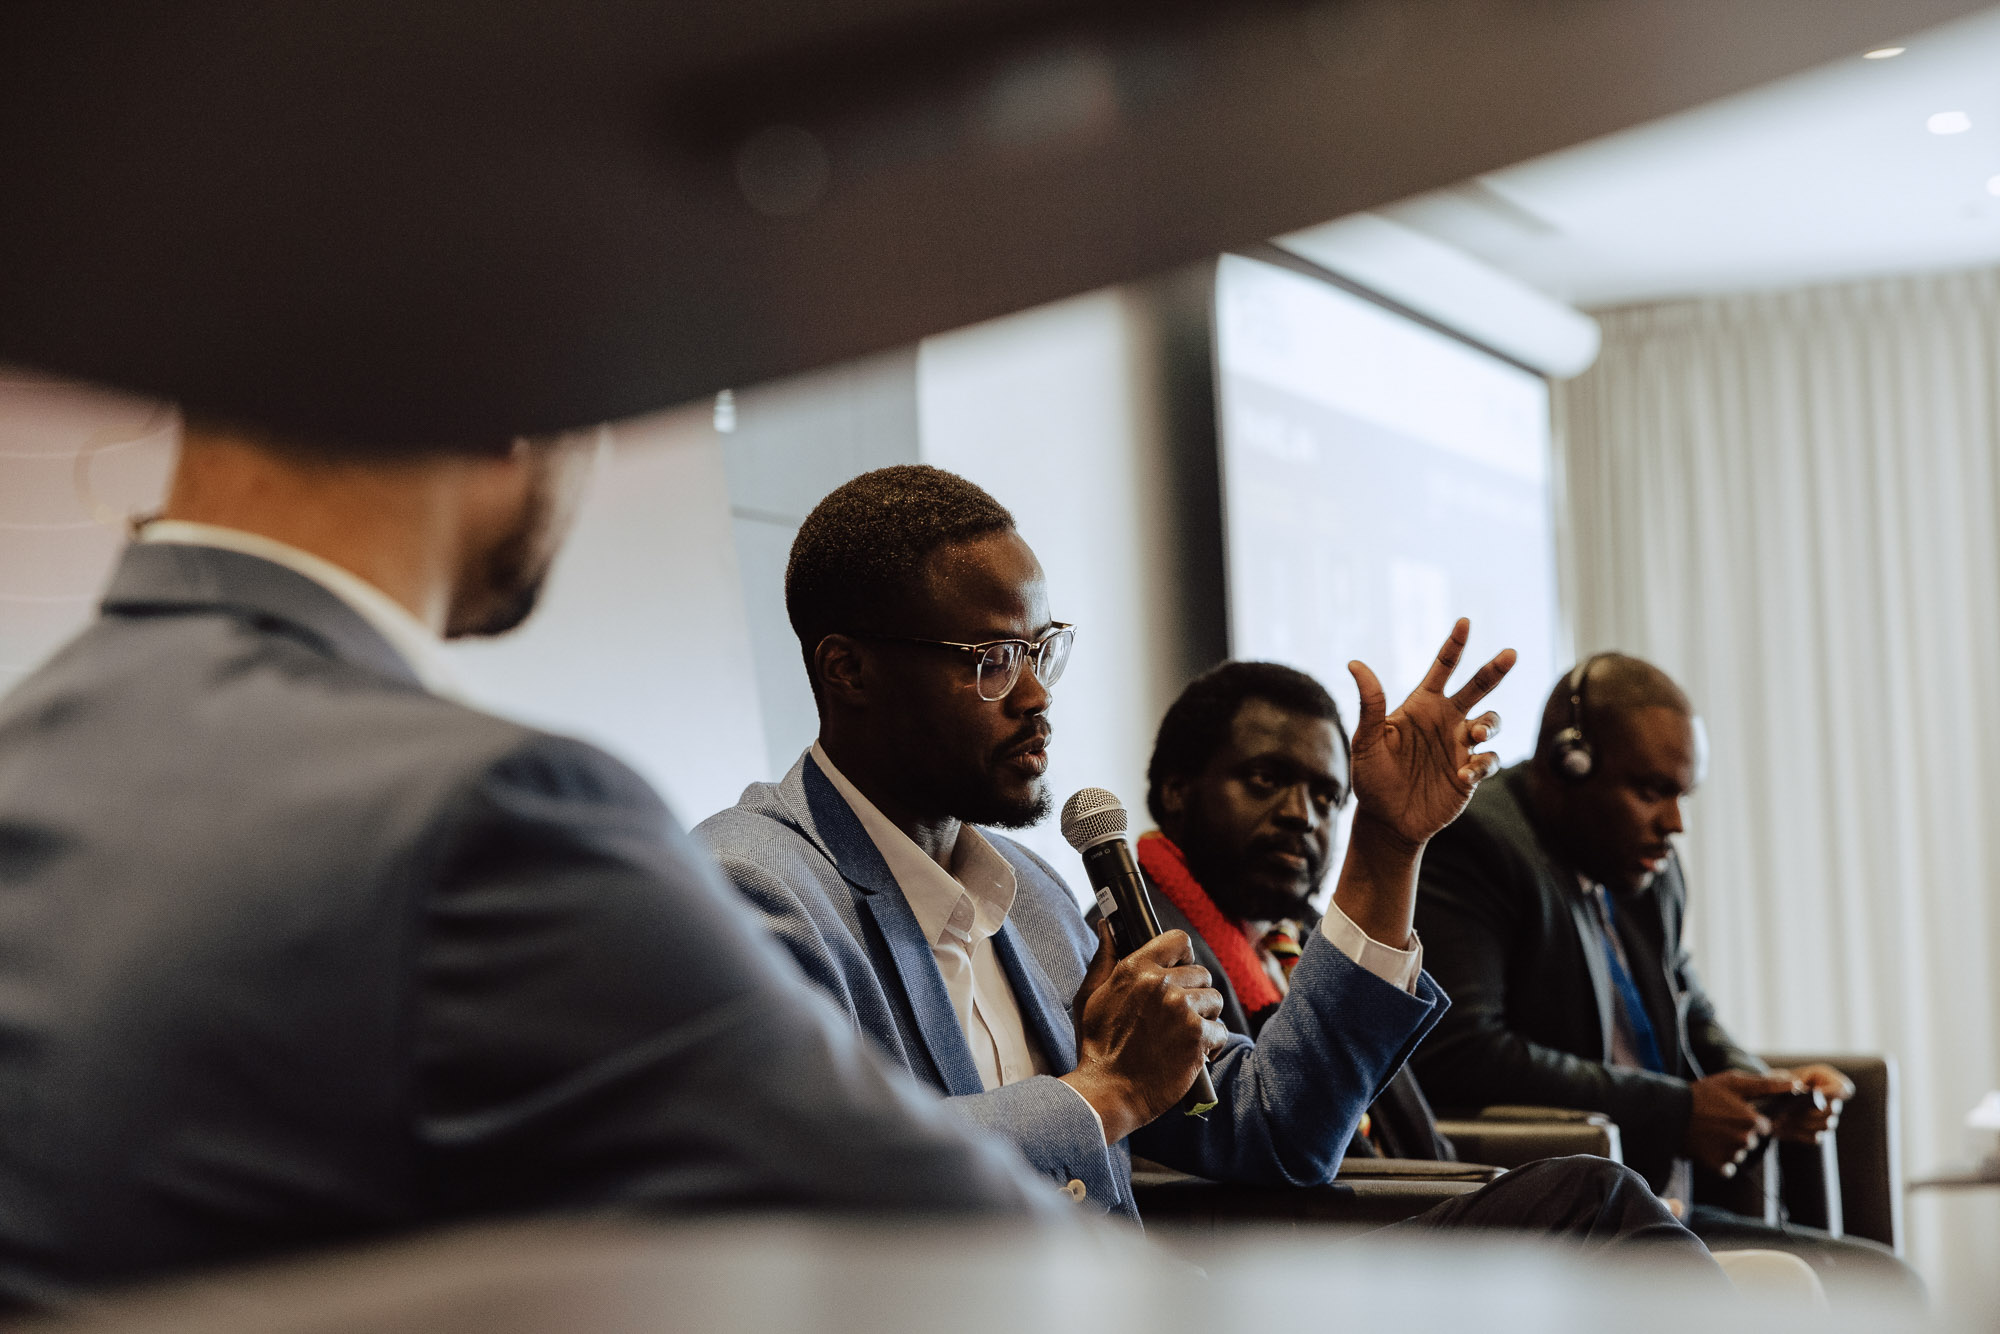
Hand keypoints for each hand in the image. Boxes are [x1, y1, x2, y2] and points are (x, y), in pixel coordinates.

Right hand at [1061, 922, 1226, 1143]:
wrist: (1108, 1092)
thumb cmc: (1097, 1046)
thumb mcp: (1090, 996)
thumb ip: (1104, 958)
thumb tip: (1108, 926)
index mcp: (1136, 969)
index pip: (1178, 940)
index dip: (1184, 955)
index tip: (1182, 970)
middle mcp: (1161, 984)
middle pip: (1202, 973)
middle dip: (1195, 993)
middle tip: (1180, 1016)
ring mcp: (1182, 1010)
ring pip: (1215, 1000)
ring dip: (1206, 1017)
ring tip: (1186, 1034)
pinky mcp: (1197, 1038)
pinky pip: (1221, 1030)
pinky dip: (1212, 1044)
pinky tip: (1194, 1053)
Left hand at [1347, 619, 1515, 849]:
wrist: (1386, 820)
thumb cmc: (1372, 778)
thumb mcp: (1366, 741)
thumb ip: (1369, 704)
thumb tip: (1355, 663)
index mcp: (1422, 706)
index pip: (1442, 669)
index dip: (1454, 645)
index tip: (1464, 622)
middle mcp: (1446, 720)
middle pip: (1477, 687)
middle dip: (1495, 669)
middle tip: (1511, 653)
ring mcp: (1461, 745)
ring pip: (1491, 721)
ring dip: (1488, 722)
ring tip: (1475, 732)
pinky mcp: (1471, 772)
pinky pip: (1488, 760)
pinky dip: (1481, 764)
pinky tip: (1464, 775)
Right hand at [1684, 1070, 1799, 1173]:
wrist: (1669, 1114)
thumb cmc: (1702, 1094)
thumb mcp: (1733, 1082)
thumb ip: (1766, 1085)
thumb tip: (1795, 1085)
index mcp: (1752, 1121)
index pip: (1764, 1126)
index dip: (1750, 1118)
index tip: (1733, 1111)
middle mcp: (1745, 1141)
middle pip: (1752, 1140)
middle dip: (1740, 1132)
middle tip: (1719, 1120)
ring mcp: (1732, 1155)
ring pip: (1739, 1153)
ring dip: (1729, 1145)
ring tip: (1710, 1131)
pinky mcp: (1718, 1167)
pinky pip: (1727, 1167)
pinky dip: (1719, 1158)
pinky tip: (1707, 1145)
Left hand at [1766, 1064, 1851, 1142]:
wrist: (1763, 1100)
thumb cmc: (1772, 1083)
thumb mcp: (1777, 1077)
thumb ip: (1788, 1080)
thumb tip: (1801, 1088)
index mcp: (1826, 1079)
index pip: (1844, 1089)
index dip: (1833, 1093)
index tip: (1815, 1092)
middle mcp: (1831, 1099)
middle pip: (1834, 1109)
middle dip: (1811, 1109)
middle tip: (1791, 1106)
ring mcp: (1827, 1118)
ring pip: (1826, 1125)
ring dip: (1804, 1121)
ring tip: (1784, 1114)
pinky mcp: (1816, 1132)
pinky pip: (1815, 1137)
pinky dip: (1799, 1133)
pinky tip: (1786, 1125)